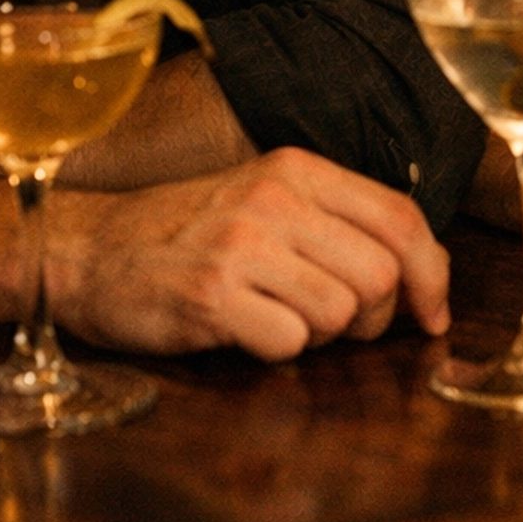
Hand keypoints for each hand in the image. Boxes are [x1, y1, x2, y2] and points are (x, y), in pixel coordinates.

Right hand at [51, 147, 450, 360]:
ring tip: (279, 318)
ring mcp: (241, 246)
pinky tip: (245, 331)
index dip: (433, 274)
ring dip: (322, 336)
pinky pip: (288, 343)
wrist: (88, 249)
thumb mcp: (266, 202)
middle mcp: (275, 199)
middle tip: (339, 326)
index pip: (402, 218)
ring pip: (340, 313)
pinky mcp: (211, 296)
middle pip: (381, 275)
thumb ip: (339, 225)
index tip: (434, 314)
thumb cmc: (189, 234)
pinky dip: (278, 351)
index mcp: (297, 170)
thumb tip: (426, 273)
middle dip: (376, 318)